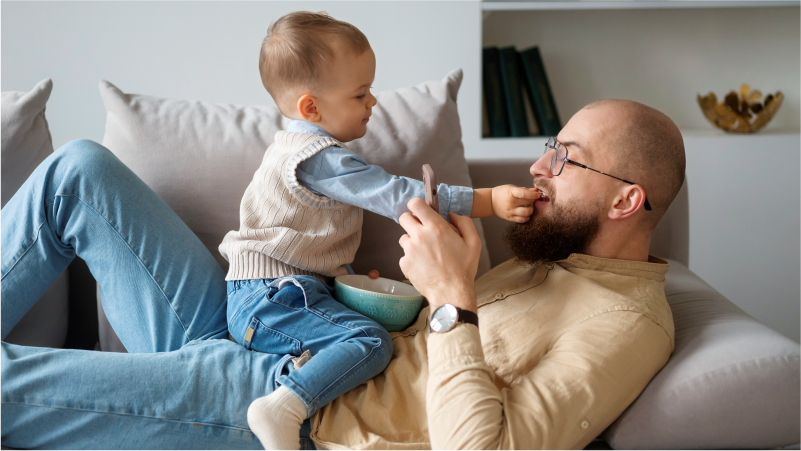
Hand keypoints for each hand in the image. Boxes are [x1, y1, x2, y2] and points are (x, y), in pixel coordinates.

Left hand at [398, 198, 480, 312]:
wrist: (451, 292)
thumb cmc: (463, 269)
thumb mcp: (473, 243)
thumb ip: (464, 223)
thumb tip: (452, 215)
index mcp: (436, 228)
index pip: (416, 204)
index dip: (417, 205)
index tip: (420, 209)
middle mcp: (420, 236)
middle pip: (404, 217)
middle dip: (411, 221)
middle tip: (421, 230)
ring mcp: (410, 250)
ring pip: (403, 237)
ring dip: (412, 241)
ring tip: (426, 252)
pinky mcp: (404, 263)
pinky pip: (404, 255)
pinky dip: (411, 258)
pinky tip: (423, 265)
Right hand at [491, 185, 539, 222]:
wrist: (490, 202)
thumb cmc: (502, 193)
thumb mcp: (511, 188)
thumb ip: (524, 190)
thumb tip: (536, 191)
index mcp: (511, 193)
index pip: (525, 194)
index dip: (534, 195)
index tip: (538, 194)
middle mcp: (511, 203)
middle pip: (528, 203)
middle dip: (533, 201)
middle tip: (532, 199)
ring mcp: (510, 212)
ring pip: (526, 213)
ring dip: (530, 210)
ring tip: (528, 207)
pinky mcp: (510, 218)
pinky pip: (522, 220)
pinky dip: (526, 217)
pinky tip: (525, 213)